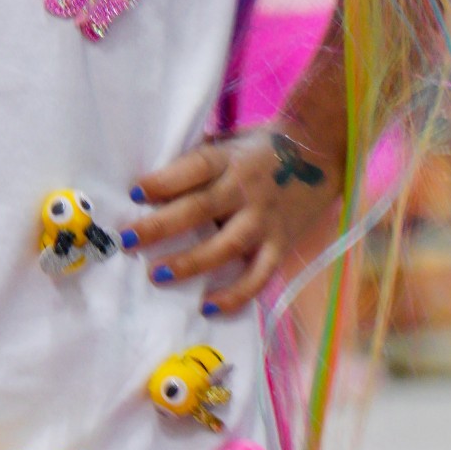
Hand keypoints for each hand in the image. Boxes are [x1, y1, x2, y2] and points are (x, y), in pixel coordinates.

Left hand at [120, 128, 341, 314]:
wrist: (322, 151)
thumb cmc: (262, 146)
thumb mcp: (230, 142)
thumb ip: (200, 160)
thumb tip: (153, 182)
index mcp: (229, 158)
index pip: (193, 167)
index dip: (164, 180)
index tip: (133, 193)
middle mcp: (246, 189)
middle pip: (200, 208)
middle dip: (161, 225)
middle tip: (128, 240)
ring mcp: (264, 220)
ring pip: (226, 246)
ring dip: (191, 263)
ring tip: (157, 275)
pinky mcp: (282, 245)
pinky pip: (259, 276)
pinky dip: (235, 295)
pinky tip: (208, 307)